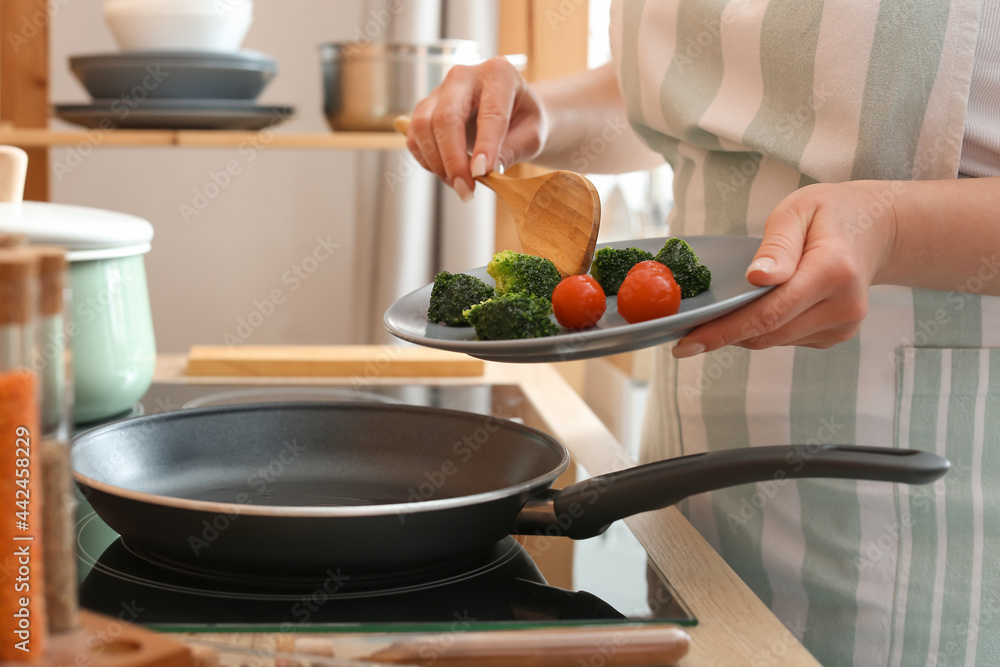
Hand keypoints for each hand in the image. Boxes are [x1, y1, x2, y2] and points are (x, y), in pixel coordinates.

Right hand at [405, 57, 546, 200]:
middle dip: (453, 160)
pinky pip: (415, 137)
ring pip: (423, 126)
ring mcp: (439, 91)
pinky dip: (427, 161)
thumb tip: (484, 171)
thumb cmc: (524, 121)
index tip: (481, 174)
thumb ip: (511, 151)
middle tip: (466, 191)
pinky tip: (447, 174)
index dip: (485, 145)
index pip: (489, 112)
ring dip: (437, 163)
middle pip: (446, 117)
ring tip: (459, 185)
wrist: (512, 113)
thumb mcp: (531, 136)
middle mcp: (463, 76)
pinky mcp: (424, 109)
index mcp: (498, 74)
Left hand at [671, 181, 898, 357]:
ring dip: (742, 332)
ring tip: (717, 317)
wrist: (877, 228)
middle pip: (768, 332)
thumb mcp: (798, 210)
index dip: (724, 330)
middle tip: (684, 337)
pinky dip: (764, 329)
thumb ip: (776, 245)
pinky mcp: (836, 336)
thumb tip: (756, 278)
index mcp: (833, 271)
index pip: (770, 312)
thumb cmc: (831, 213)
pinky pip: (786, 338)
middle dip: (724, 335)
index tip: (687, 342)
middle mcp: (843, 306)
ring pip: (775, 340)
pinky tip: (756, 309)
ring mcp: (842, 326)